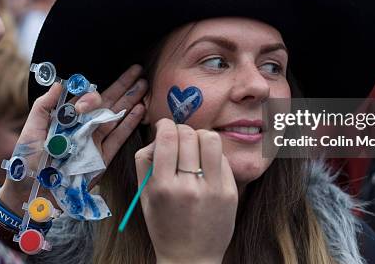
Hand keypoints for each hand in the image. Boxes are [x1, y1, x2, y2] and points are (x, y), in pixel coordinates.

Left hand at [0, 64, 147, 214]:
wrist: (31, 194)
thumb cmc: (27, 162)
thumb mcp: (31, 131)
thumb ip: (44, 107)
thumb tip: (59, 83)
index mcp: (67, 120)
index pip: (86, 100)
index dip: (93, 94)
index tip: (86, 103)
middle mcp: (83, 128)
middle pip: (107, 103)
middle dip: (123, 86)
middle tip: (138, 70)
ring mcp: (95, 142)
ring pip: (116, 117)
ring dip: (131, 100)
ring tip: (145, 85)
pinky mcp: (102, 158)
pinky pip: (118, 138)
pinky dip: (129, 124)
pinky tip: (140, 109)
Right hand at [135, 119, 237, 263]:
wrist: (191, 259)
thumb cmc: (164, 226)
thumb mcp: (144, 197)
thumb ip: (145, 162)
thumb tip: (159, 135)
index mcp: (163, 187)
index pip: (168, 138)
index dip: (165, 125)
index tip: (164, 127)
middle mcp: (189, 186)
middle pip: (189, 135)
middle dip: (181, 130)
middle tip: (179, 138)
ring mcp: (213, 189)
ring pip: (211, 139)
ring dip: (200, 137)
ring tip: (195, 147)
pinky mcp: (230, 193)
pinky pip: (223, 158)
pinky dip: (212, 155)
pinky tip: (206, 165)